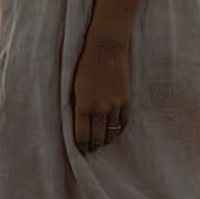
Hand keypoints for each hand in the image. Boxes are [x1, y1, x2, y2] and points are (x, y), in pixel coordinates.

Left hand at [70, 37, 130, 151]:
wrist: (106, 48)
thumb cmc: (85, 65)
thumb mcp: (74, 87)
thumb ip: (75, 107)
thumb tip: (75, 124)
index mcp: (84, 106)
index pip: (82, 136)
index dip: (81, 146)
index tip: (79, 150)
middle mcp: (100, 109)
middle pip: (98, 139)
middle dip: (93, 147)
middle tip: (89, 150)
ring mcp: (115, 105)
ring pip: (112, 133)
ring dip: (105, 141)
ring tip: (100, 143)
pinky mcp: (125, 100)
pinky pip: (123, 123)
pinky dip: (118, 131)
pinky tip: (113, 132)